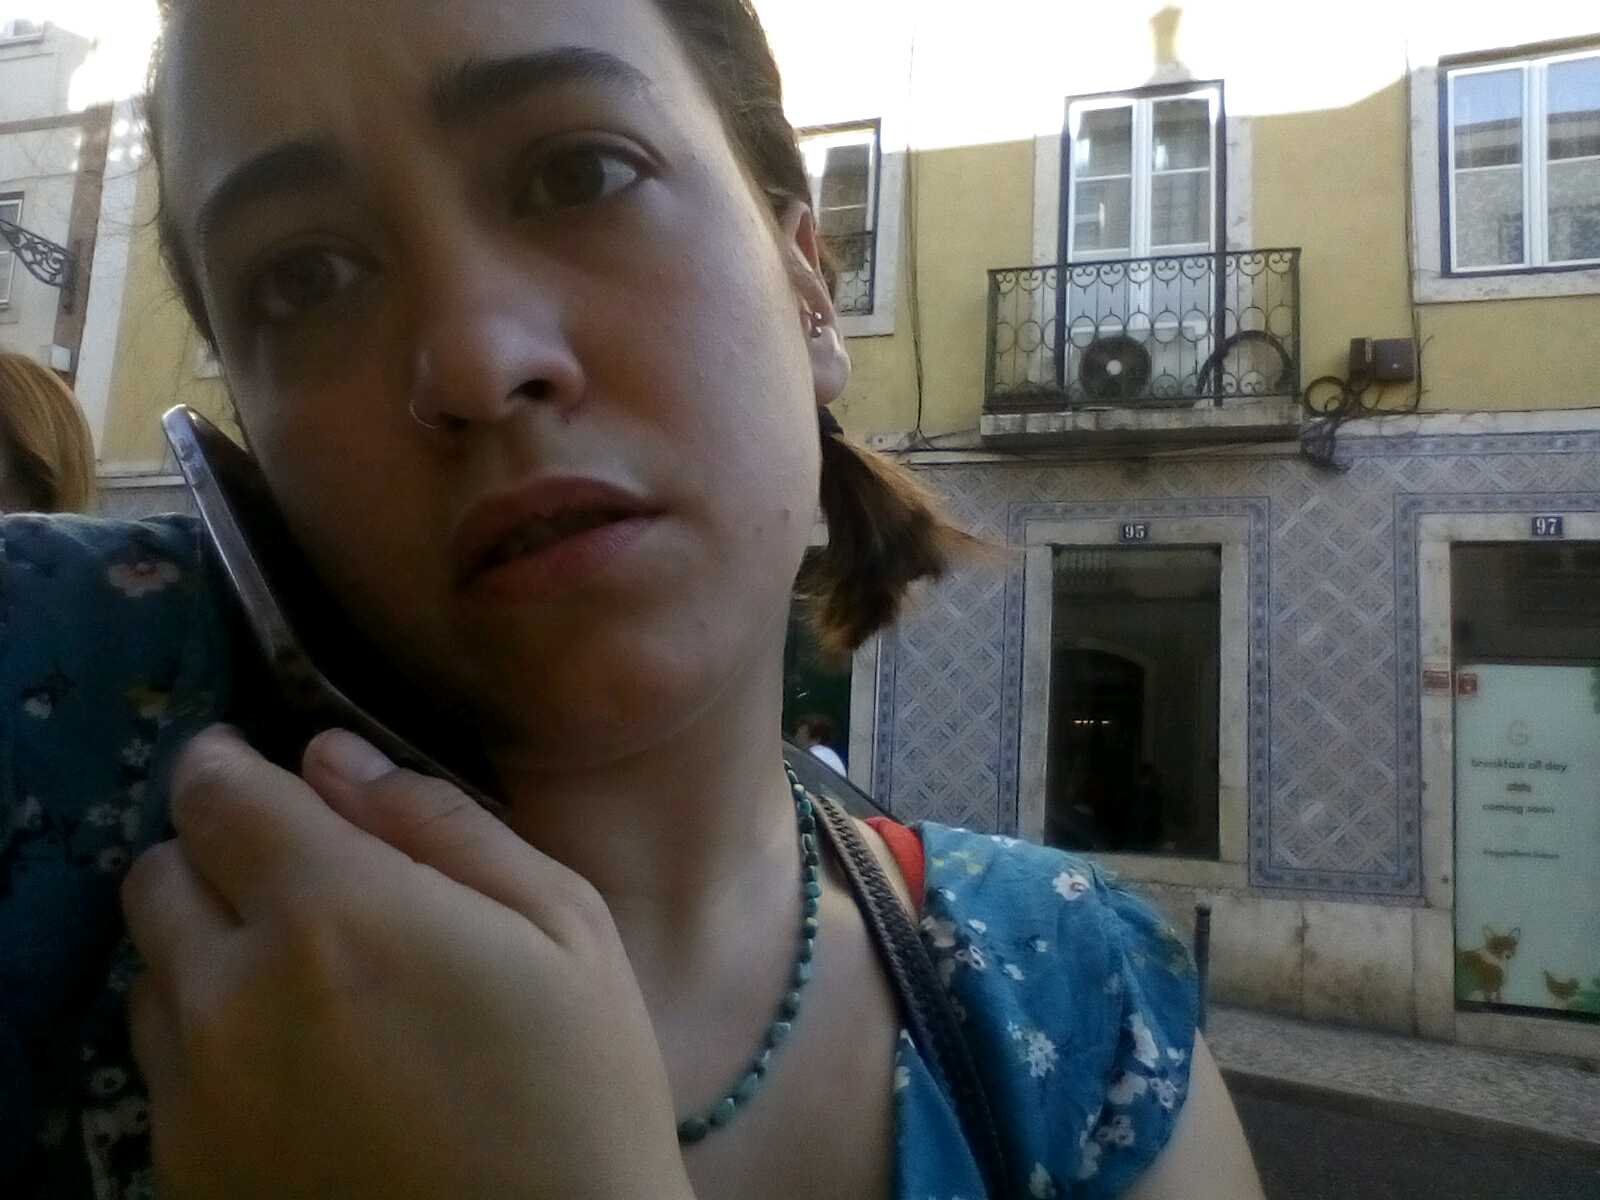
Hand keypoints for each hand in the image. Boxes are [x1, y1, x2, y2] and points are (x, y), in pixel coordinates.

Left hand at [123, 725, 693, 1199]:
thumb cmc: (581, 1086)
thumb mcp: (562, 923)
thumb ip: (440, 824)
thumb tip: (332, 757)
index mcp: (334, 913)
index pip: (216, 796)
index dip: (224, 763)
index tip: (247, 762)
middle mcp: (231, 995)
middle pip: (159, 874)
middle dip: (214, 852)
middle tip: (293, 877)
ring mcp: (195, 1094)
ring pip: (151, 972)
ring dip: (206, 947)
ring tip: (301, 981)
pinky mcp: (185, 1169)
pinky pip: (159, 1067)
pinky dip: (206, 1037)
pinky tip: (294, 1064)